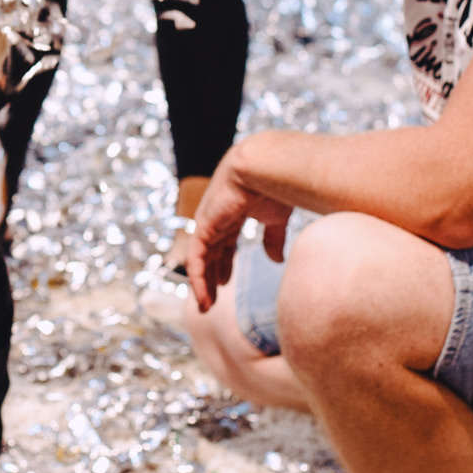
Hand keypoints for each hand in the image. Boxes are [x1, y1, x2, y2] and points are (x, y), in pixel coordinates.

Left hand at [184, 149, 293, 311]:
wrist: (265, 166)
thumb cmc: (275, 185)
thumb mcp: (275, 218)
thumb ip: (272, 238)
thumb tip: (275, 260)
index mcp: (233, 213)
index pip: (223, 243)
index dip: (224, 264)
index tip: (225, 284)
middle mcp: (217, 218)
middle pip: (210, 253)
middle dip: (210, 277)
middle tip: (210, 301)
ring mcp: (208, 221)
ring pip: (201, 259)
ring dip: (202, 284)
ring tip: (205, 306)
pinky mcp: (204, 226)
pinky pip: (196, 258)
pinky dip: (198, 278)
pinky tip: (203, 295)